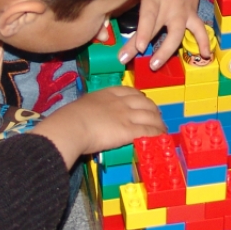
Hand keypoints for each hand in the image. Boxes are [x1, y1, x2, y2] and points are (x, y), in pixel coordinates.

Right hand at [32, 87, 164, 167]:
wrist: (70, 126)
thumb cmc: (69, 118)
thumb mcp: (82, 106)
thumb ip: (90, 109)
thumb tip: (88, 116)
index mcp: (107, 93)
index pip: (130, 91)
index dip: (140, 97)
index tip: (143, 102)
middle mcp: (120, 102)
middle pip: (145, 102)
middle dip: (153, 109)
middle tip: (157, 117)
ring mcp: (126, 115)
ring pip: (150, 116)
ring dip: (158, 123)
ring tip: (161, 129)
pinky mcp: (129, 130)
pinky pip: (148, 131)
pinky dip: (157, 134)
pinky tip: (160, 137)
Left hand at [123, 0, 210, 69]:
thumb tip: (107, 15)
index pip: (147, 18)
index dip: (142, 33)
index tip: (137, 47)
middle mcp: (169, 6)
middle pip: (155, 29)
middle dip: (142, 45)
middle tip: (128, 59)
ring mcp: (182, 11)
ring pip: (177, 33)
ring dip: (167, 50)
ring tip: (156, 65)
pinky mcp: (192, 13)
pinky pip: (199, 30)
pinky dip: (204, 42)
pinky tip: (205, 56)